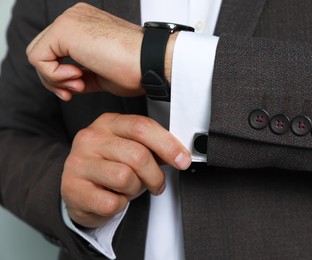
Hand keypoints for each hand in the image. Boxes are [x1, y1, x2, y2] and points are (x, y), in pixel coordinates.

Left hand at [26, 3, 145, 100]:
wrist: (150, 63)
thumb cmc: (135, 70)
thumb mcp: (100, 74)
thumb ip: (80, 74)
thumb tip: (64, 83)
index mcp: (85, 24)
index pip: (57, 50)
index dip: (61, 75)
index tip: (79, 88)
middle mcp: (75, 17)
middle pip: (44, 52)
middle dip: (55, 79)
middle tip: (75, 90)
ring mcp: (68, 21)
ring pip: (38, 55)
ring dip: (55, 79)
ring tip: (80, 84)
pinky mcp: (64, 29)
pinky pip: (38, 58)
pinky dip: (54, 76)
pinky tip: (77, 78)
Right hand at [61, 113, 190, 227]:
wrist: (78, 190)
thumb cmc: (109, 167)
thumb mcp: (130, 149)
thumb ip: (152, 148)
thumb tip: (179, 154)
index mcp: (108, 123)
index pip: (142, 126)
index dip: (168, 144)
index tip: (182, 160)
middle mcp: (90, 138)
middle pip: (138, 155)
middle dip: (155, 175)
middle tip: (156, 184)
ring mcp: (78, 162)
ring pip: (125, 178)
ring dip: (135, 189)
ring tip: (129, 188)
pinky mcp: (72, 188)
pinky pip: (112, 202)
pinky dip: (120, 205)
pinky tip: (113, 198)